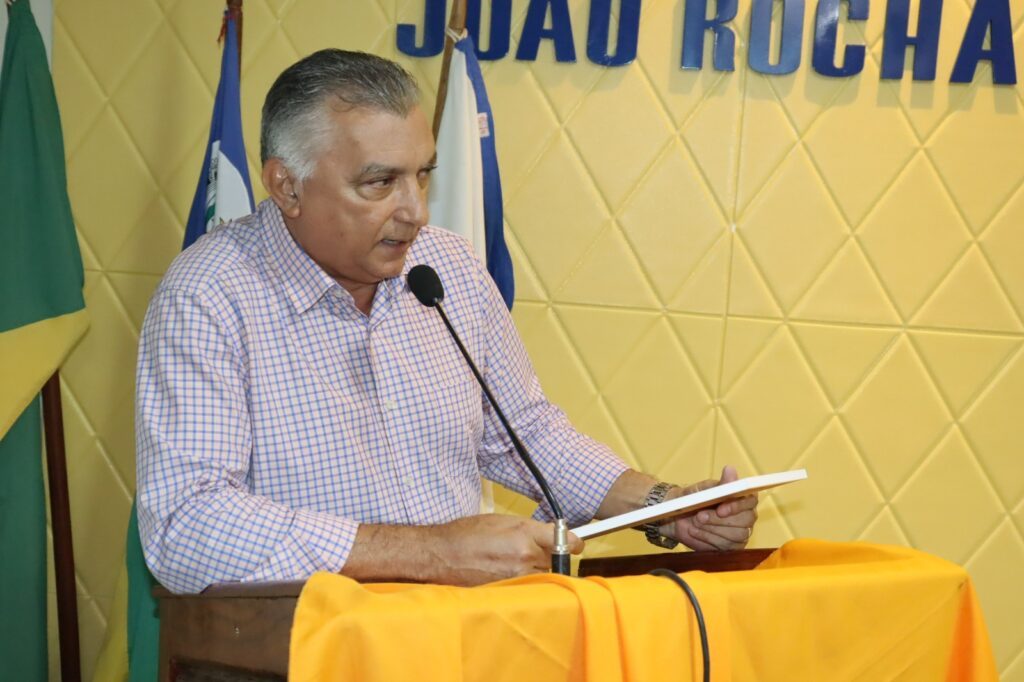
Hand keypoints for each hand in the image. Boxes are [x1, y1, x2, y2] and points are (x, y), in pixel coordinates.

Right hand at [427, 514, 583, 585]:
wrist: (440, 556)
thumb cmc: (465, 534)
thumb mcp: (500, 520)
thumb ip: (529, 527)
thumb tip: (551, 534)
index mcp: (524, 536)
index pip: (567, 541)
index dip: (575, 541)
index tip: (575, 542)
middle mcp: (525, 558)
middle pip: (558, 560)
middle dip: (552, 554)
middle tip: (536, 549)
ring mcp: (517, 578)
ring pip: (544, 574)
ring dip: (538, 568)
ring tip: (515, 560)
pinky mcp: (509, 592)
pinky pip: (527, 586)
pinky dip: (524, 580)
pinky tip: (507, 572)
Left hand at [661, 466, 757, 550]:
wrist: (677, 516)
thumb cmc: (693, 498)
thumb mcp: (704, 489)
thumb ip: (721, 484)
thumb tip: (730, 470)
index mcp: (743, 498)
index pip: (751, 501)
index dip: (737, 506)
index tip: (720, 509)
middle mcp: (746, 516)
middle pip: (745, 521)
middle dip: (719, 520)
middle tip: (700, 516)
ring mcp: (740, 533)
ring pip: (734, 536)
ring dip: (711, 529)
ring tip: (695, 522)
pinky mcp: (730, 547)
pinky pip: (723, 546)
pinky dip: (706, 539)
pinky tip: (695, 531)